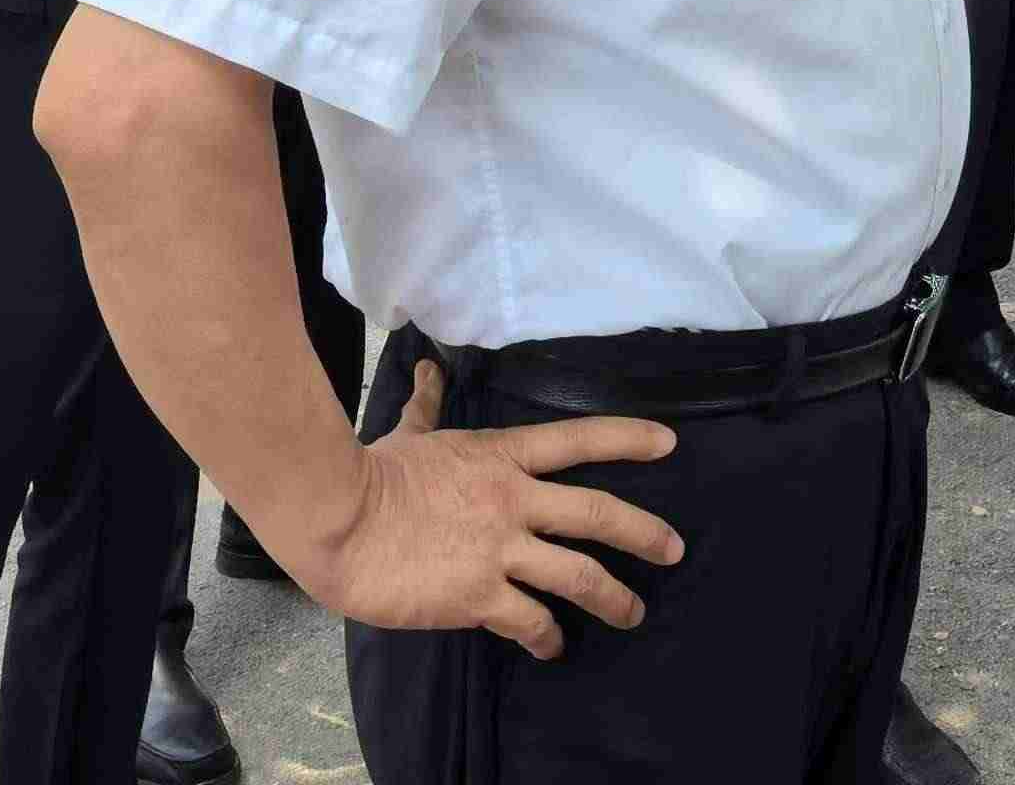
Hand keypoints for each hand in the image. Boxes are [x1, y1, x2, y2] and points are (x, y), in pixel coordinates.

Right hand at [306, 359, 684, 655]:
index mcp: (502, 456)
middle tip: (675, 550)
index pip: (579, 439)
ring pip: (579, 575)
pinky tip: (552, 647)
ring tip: (633, 613)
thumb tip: (426, 366)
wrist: (339, 520)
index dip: (628, 439)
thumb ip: (427, 404)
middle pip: (599, 514)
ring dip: (614, 597)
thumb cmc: (372, 474)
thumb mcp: (410, 431)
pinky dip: (548, 637)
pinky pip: (531, 620)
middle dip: (645, 533)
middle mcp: (514, 500)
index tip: (668, 444)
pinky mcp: (479, 596)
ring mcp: (501, 550)